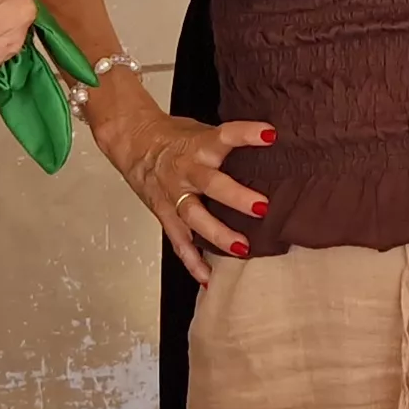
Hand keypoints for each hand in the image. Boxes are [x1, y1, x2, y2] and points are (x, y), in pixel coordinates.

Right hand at [90, 97, 273, 281]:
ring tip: (241, 248)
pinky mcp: (165, 214)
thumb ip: (230, 144)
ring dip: (218, 234)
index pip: (225, 135)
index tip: (269, 134)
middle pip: (211, 184)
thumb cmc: (174, 138)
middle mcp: (187, 171)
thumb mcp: (202, 131)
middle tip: (262, 207)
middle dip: (236, 197)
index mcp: (199, 146)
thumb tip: (274, 145)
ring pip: (195, 217)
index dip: (246, 133)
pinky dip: (193, 261)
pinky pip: (179, 241)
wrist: (134, 143)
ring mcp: (175, 195)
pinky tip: (207, 277)